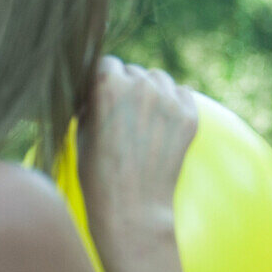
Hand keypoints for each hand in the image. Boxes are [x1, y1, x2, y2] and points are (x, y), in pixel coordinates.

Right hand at [77, 56, 197, 258]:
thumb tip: (101, 84)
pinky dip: (174, 104)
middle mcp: (139, 85)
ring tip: (144, 120)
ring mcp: (168, 100)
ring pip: (159, 79)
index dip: (103, 82)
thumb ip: (93, 100)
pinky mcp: (189, 116)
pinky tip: (164, 125)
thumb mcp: (82, 129)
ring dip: (152, 92)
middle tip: (124, 116)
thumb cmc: (97, 172)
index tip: (103, 99)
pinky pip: (182, 94)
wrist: (131, 207)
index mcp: (106, 84)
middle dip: (128, 88)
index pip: (106, 64)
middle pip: (133, 72)